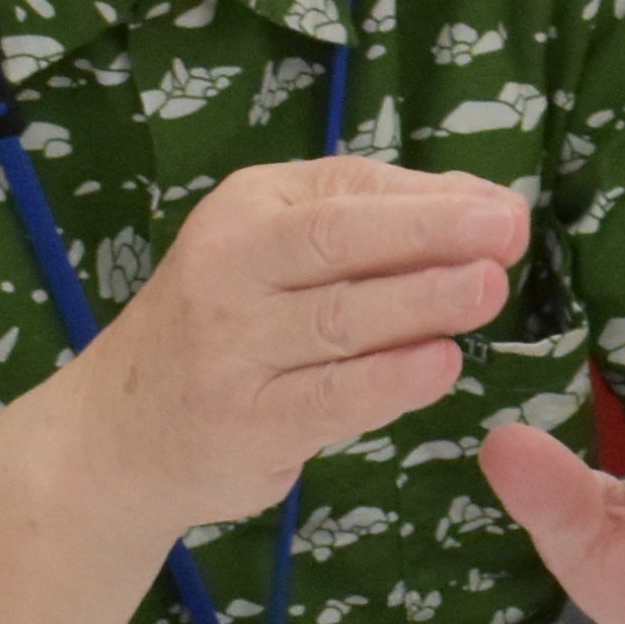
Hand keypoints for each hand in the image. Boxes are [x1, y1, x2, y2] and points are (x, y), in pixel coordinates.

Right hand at [48, 156, 527, 537]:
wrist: (118, 431)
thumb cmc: (227, 325)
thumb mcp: (278, 252)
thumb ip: (373, 221)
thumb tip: (486, 201)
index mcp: (245, 210)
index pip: (346, 193)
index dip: (430, 199)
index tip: (504, 209)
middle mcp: (228, 269)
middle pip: (338, 241)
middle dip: (429, 232)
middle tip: (507, 234)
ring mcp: (231, 348)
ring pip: (339, 318)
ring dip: (421, 302)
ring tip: (488, 290)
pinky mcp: (245, 422)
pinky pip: (330, 397)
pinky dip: (389, 382)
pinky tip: (440, 367)